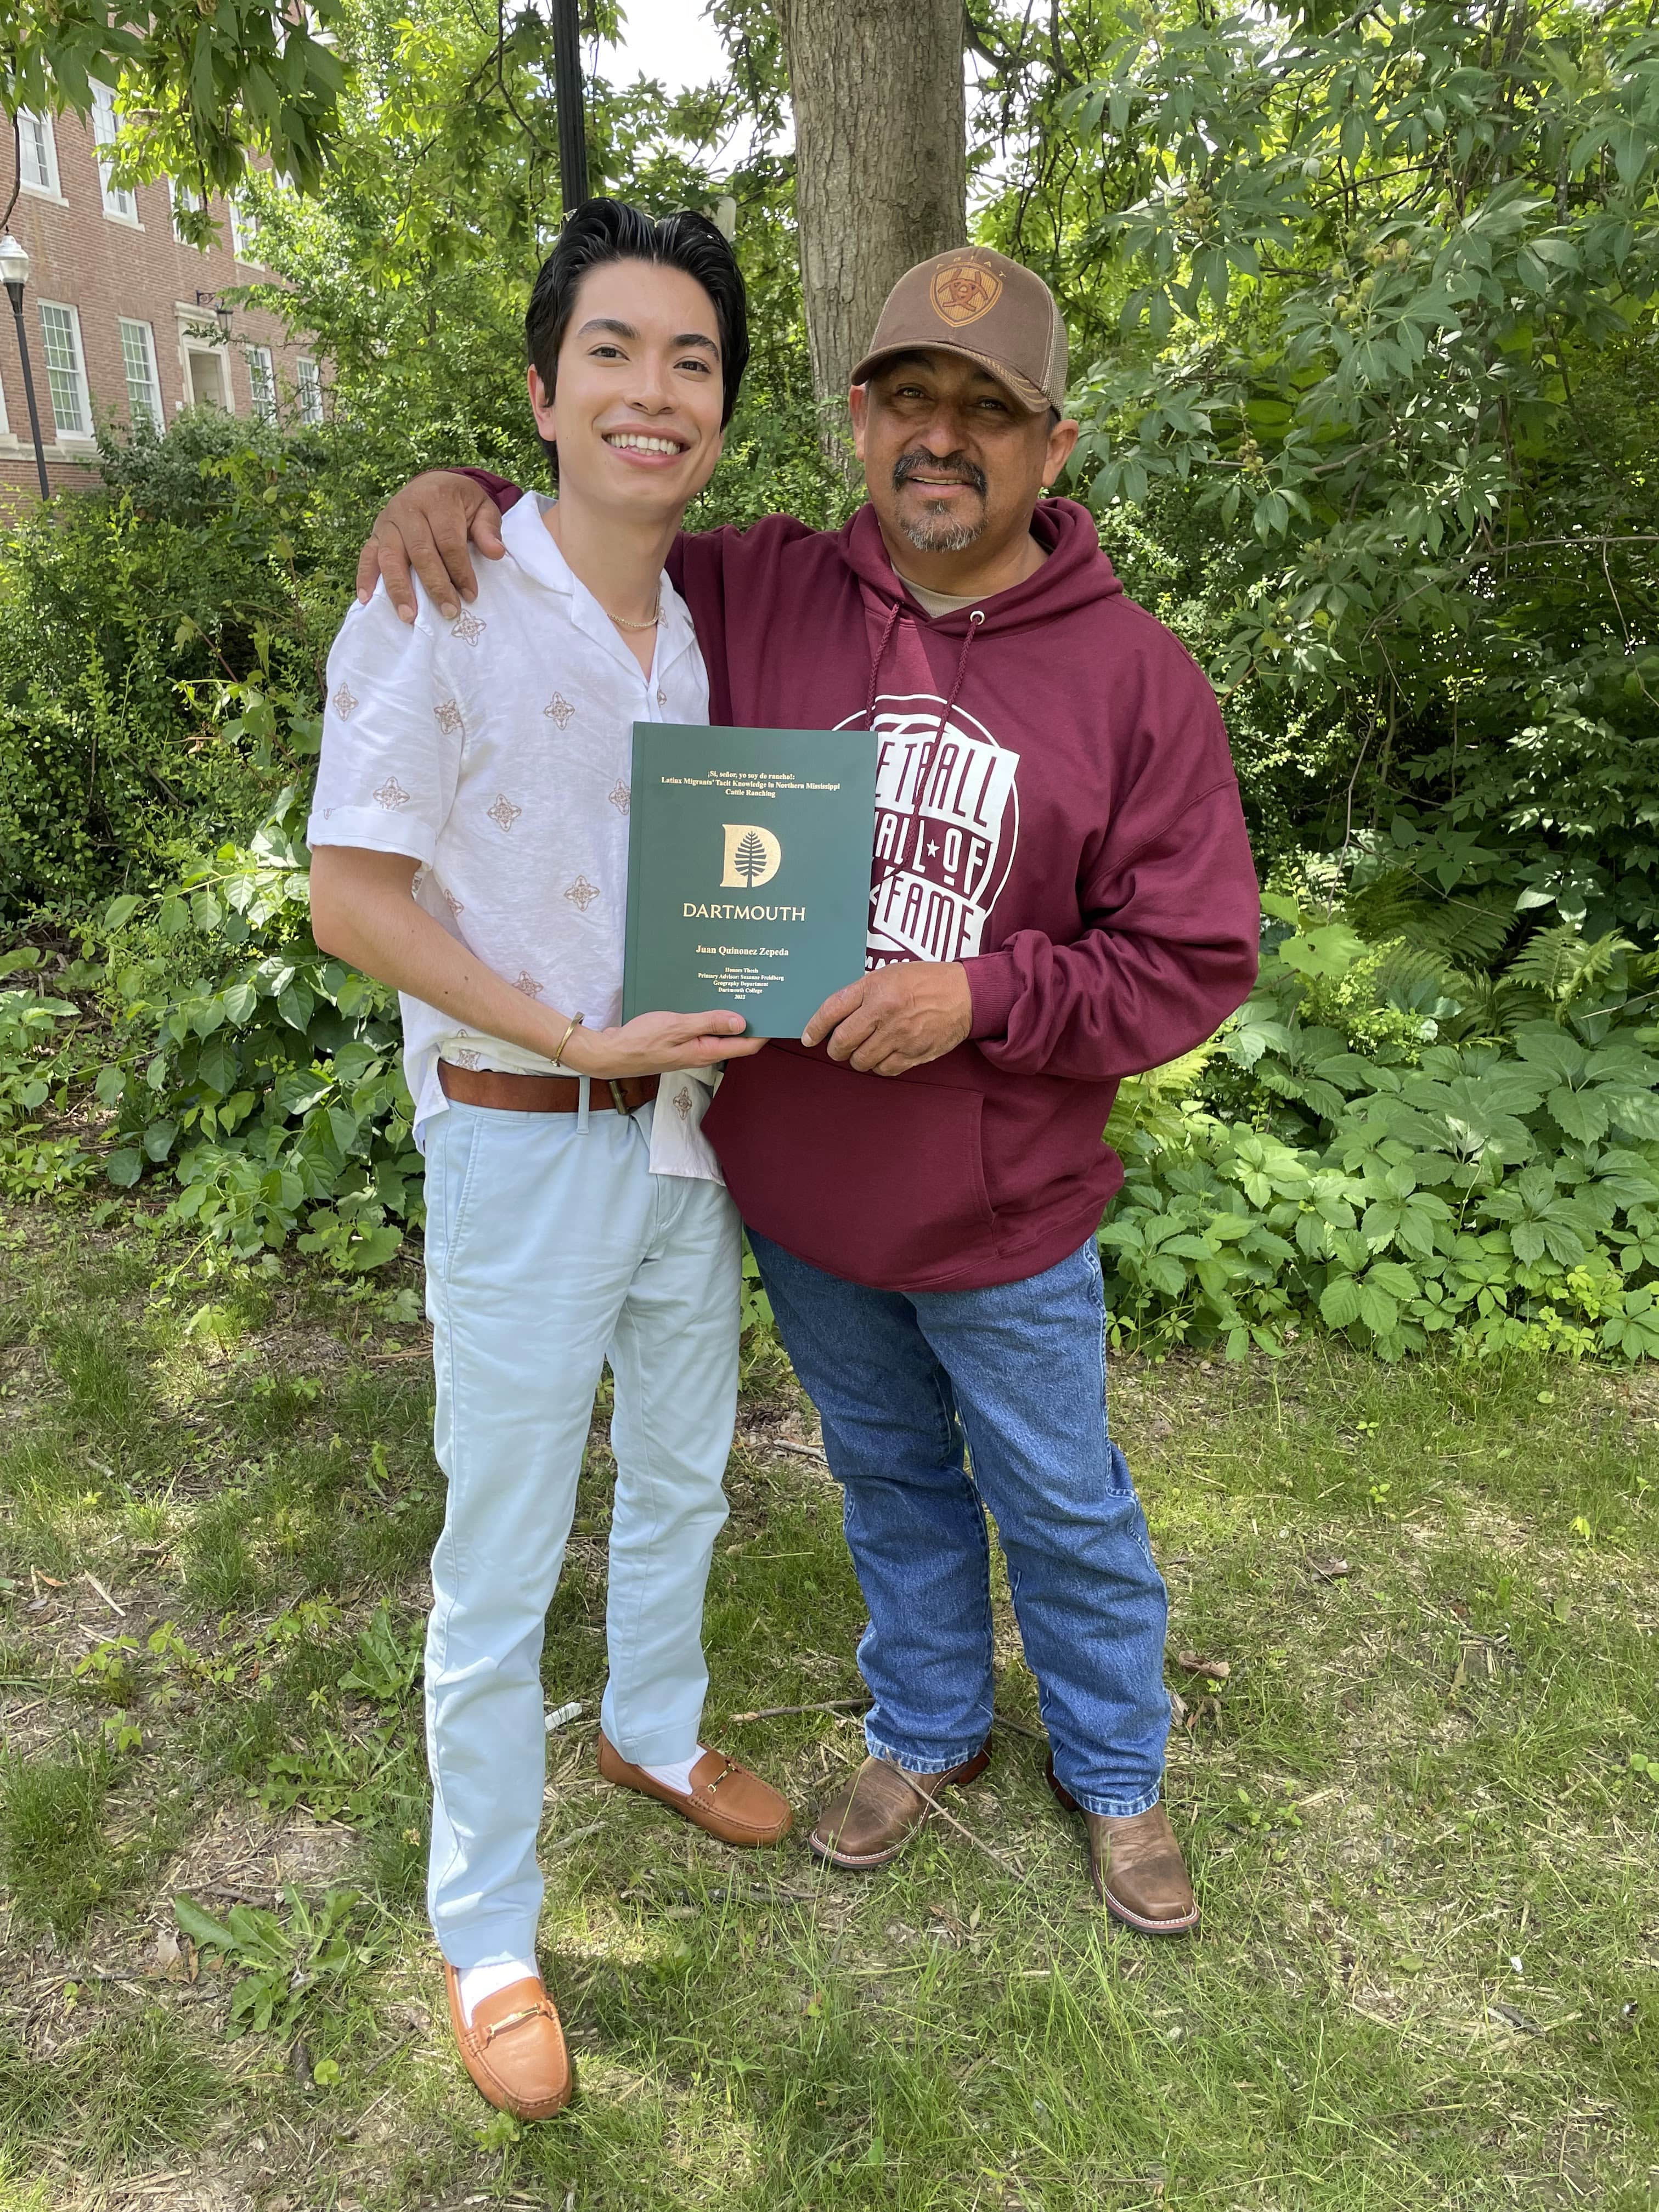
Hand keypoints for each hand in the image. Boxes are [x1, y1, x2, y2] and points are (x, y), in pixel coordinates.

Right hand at [354, 471, 504, 624]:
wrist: (434, 484)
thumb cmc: (460, 502)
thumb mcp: (482, 507)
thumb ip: (489, 529)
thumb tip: (496, 553)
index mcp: (436, 500)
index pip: (448, 541)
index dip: (460, 570)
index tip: (471, 595)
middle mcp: (407, 509)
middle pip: (420, 552)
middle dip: (435, 586)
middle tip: (448, 613)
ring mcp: (387, 522)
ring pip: (390, 557)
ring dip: (399, 589)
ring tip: (409, 616)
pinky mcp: (374, 533)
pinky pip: (366, 555)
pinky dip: (365, 577)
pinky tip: (366, 599)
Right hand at [563, 1008, 766, 1079]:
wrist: (610, 1053)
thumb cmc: (641, 1040)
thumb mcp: (677, 1027)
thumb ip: (709, 1023)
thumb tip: (741, 1022)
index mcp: (706, 1052)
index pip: (745, 1046)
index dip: (764, 1033)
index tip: (776, 1015)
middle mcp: (701, 1053)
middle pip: (734, 1040)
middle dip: (749, 1021)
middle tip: (759, 997)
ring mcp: (689, 1049)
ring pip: (717, 1033)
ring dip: (728, 1018)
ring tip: (737, 994)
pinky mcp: (677, 1043)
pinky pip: (700, 1030)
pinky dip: (708, 1017)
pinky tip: (707, 1002)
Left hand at [801, 963, 971, 1075]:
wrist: (965, 995)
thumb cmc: (926, 982)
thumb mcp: (889, 975)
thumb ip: (861, 993)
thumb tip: (835, 1016)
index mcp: (875, 989)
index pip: (832, 1010)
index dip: (815, 1027)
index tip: (808, 1037)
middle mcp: (885, 1013)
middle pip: (843, 1042)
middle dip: (836, 1048)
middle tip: (839, 1047)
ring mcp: (900, 1036)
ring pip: (861, 1061)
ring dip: (857, 1059)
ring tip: (864, 1049)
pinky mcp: (914, 1054)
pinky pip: (884, 1070)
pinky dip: (878, 1066)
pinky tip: (882, 1056)